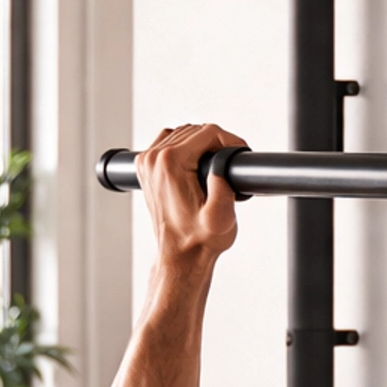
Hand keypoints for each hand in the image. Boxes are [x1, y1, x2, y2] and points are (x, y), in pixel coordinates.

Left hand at [135, 123, 247, 274]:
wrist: (180, 255)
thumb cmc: (199, 240)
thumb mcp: (220, 217)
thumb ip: (223, 186)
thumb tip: (222, 162)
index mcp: (171, 164)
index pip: (208, 132)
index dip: (230, 140)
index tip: (240, 154)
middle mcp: (154, 159)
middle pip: (195, 131)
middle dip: (218, 143)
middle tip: (231, 164)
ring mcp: (147, 163)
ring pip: (182, 134)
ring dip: (202, 144)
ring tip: (216, 165)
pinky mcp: (146, 168)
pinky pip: (168, 142)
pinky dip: (184, 146)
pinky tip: (196, 162)